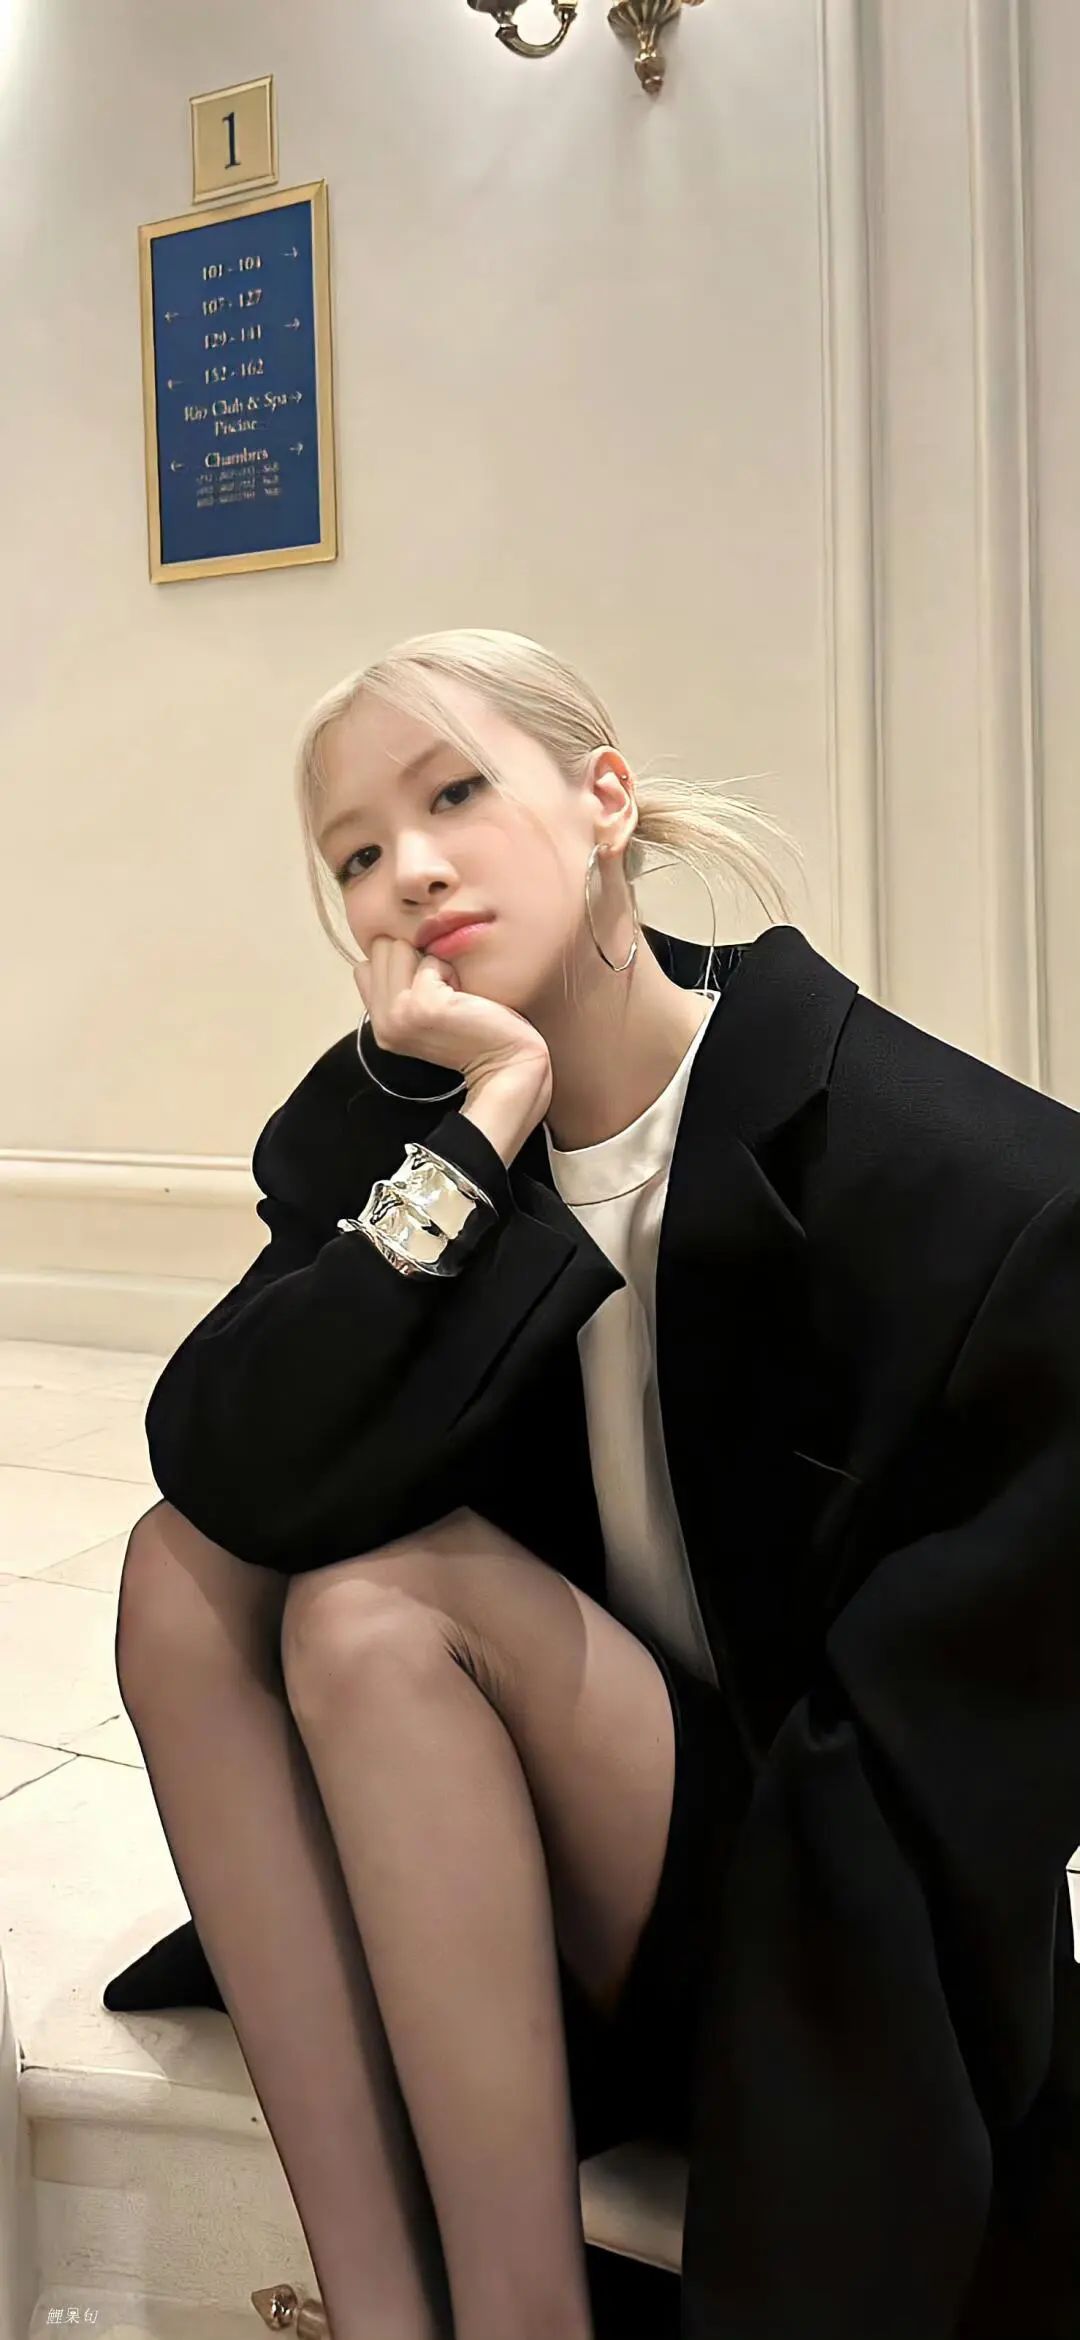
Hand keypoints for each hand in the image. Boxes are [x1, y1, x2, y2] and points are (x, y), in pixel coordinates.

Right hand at [353, 937, 551, 1109]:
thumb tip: (392, 947)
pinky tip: (463, 999)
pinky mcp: (421, 1006)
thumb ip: (401, 987)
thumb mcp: (426, 1011)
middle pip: (381, 950)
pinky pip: (431, 962)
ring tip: (452, 994)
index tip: (428, 988)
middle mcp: (382, 1022)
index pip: (365, 966)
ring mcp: (398, 1015)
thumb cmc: (476, 1032)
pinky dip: (451, 972)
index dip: (400, 964)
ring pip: (399, 948)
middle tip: (443, 992)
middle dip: (415, 959)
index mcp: (380, 1025)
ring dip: (432, 964)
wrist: (506, 1062)